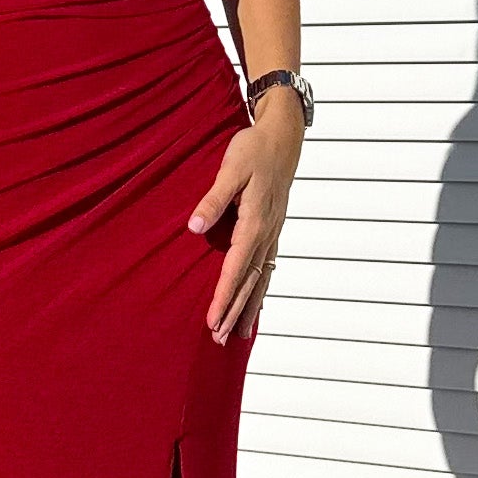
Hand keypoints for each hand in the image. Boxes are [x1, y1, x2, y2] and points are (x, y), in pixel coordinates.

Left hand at [187, 97, 301, 345]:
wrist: (282, 138)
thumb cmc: (254, 149)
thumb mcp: (230, 170)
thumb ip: (213, 200)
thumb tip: (195, 228)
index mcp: (254, 223)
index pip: (236, 269)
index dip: (223, 297)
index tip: (212, 321)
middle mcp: (267, 234)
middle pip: (250, 282)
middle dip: (235, 312)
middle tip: (220, 340)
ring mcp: (273, 234)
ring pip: (261, 279)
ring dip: (249, 308)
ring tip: (239, 335)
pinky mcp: (272, 230)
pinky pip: (267, 268)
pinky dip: (260, 290)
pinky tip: (256, 303)